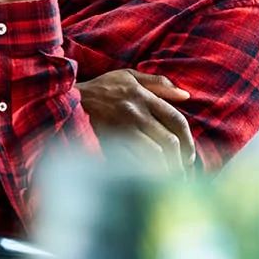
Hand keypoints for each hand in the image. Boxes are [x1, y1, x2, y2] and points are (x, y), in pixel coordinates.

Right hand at [77, 69, 195, 173]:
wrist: (69, 98)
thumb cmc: (102, 88)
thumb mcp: (129, 76)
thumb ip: (159, 83)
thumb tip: (185, 95)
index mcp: (144, 96)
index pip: (176, 120)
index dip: (188, 141)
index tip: (190, 156)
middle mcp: (136, 112)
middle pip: (169, 141)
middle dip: (180, 161)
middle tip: (183, 174)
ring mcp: (122, 128)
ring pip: (154, 154)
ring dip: (166, 170)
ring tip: (170, 182)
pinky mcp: (109, 142)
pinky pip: (134, 162)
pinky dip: (145, 173)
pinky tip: (150, 181)